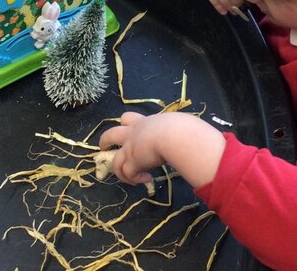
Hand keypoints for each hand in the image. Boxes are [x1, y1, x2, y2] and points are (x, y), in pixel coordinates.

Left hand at [98, 111, 225, 187]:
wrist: (174, 136)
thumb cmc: (182, 128)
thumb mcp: (178, 124)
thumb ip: (178, 130)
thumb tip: (192, 135)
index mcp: (145, 122)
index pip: (129, 118)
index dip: (126, 124)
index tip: (129, 130)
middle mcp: (134, 133)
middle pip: (111, 133)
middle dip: (105, 140)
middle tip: (103, 147)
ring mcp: (130, 148)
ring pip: (114, 159)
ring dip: (118, 169)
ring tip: (127, 177)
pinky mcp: (131, 161)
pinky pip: (127, 173)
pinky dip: (133, 179)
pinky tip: (145, 179)